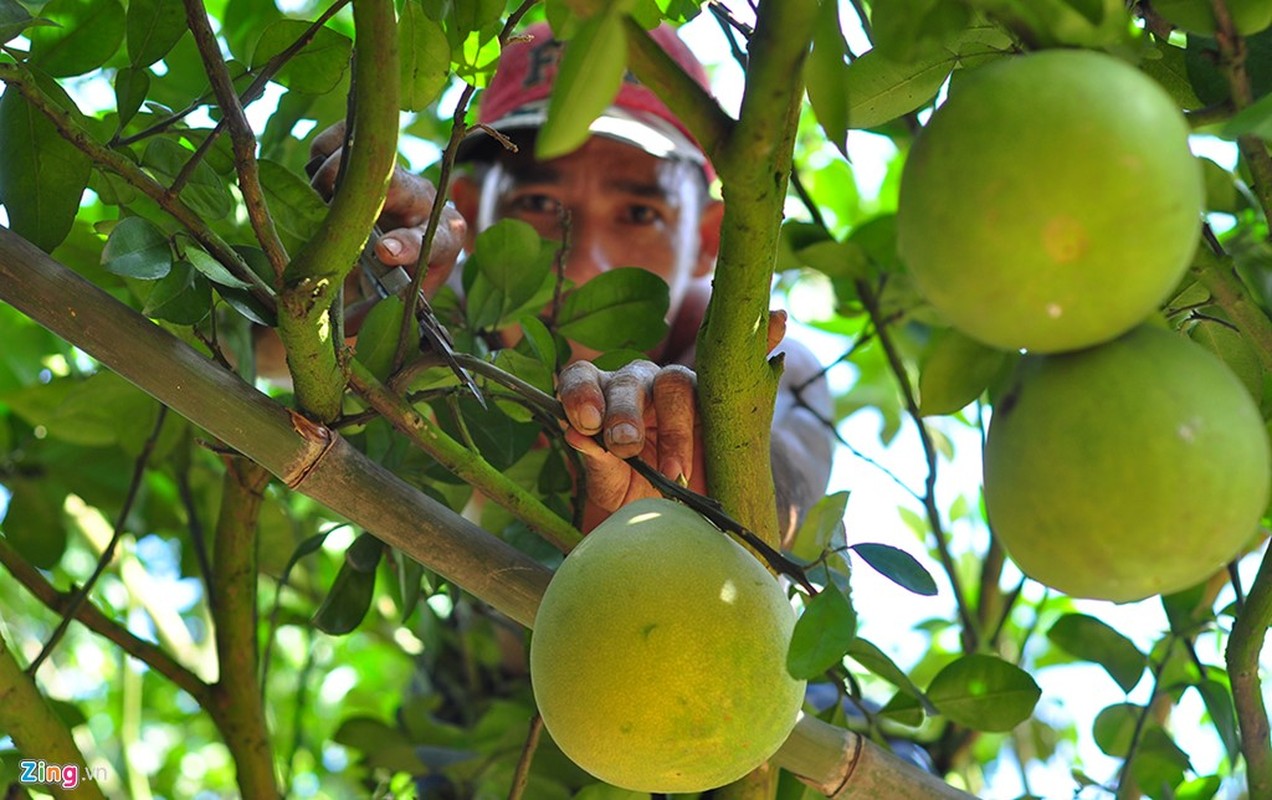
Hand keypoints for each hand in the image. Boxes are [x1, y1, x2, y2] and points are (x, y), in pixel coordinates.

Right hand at [308, 122, 465, 298]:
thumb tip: (346, 331)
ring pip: (372, 159)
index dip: (407, 245)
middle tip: (332, 195)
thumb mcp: (398, 300)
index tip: (384, 253)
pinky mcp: (372, 150)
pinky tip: (317, 168)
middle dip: (371, 190)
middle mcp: (424, 201)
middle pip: (403, 186)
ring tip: (319, 195)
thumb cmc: (400, 276)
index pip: (432, 239)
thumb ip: (377, 315)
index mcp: (441, 238)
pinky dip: (327, 147)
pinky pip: (347, 137)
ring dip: (339, 173)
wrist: (400, 241)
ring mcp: (399, 171)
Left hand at [557, 312, 787, 530]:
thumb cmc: (634, 498)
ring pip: (677, 384)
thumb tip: (576, 436)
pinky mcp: (719, 398)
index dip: (581, 393)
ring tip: (676, 469)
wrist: (675, 519)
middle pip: (633, 379)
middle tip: (625, 448)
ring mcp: (682, 387)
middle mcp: (640, 383)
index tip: (585, 423)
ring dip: (675, 425)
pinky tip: (779, 320)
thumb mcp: (612, 489)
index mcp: (603, 397)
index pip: (583, 376)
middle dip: (626, 412)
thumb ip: (596, 463)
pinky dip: (763, 339)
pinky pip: (745, 358)